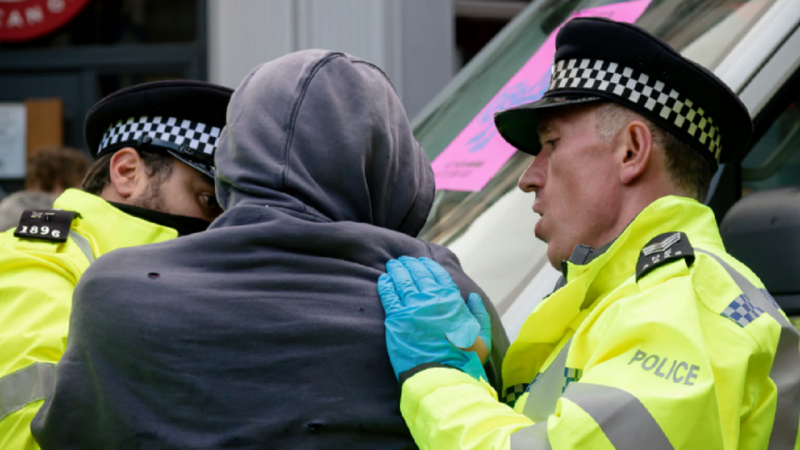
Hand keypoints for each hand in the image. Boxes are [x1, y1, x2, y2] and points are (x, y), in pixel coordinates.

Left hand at [378, 256, 491, 380]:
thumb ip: (480, 315)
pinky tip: (384, 279)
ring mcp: (412, 308)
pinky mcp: (396, 319)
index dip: (429, 266)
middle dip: (411, 265)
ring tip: (393, 265)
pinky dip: (386, 284)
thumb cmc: (464, 361)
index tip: (423, 262)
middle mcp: (432, 299)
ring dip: (397, 270)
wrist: (443, 377)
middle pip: (418, 274)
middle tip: (404, 261)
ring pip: (402, 281)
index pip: (438, 275)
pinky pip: (389, 295)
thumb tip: (474, 297)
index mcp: (452, 301)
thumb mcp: (482, 337)